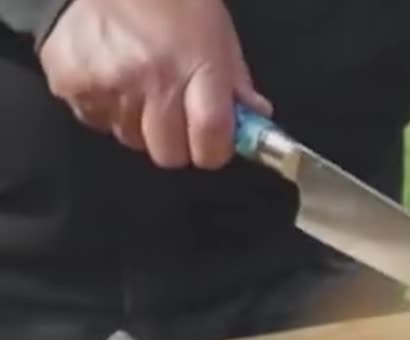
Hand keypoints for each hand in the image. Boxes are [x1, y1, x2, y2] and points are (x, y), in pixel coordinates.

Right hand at [38, 0, 271, 169]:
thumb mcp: (217, 33)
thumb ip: (236, 82)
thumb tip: (255, 119)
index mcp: (197, 68)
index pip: (211, 139)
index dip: (213, 151)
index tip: (212, 145)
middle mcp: (152, 80)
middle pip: (168, 152)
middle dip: (175, 142)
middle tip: (173, 115)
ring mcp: (108, 83)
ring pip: (129, 138)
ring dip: (137, 123)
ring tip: (138, 85)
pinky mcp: (70, 81)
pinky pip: (93, 119)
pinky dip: (102, 106)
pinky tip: (109, 76)